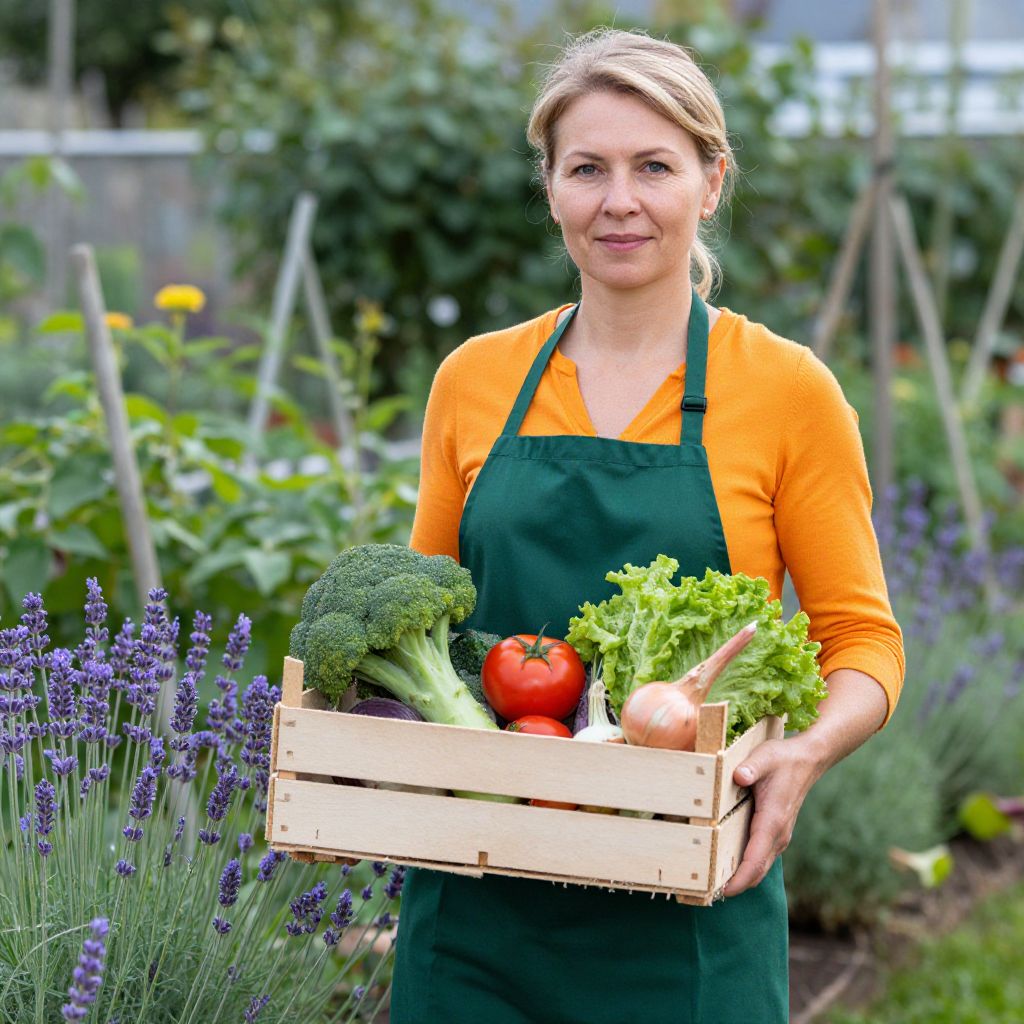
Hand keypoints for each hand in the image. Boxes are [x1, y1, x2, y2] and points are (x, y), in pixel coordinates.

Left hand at [721, 735, 825, 897]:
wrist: (808, 760)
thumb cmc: (783, 759)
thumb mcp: (764, 757)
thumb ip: (750, 767)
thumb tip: (738, 776)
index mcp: (772, 821)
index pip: (755, 859)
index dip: (739, 878)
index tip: (722, 891)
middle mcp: (777, 835)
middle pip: (757, 871)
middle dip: (736, 885)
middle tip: (707, 893)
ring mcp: (778, 836)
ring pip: (759, 866)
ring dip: (740, 877)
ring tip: (712, 884)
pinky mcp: (776, 833)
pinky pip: (760, 857)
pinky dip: (746, 866)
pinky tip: (726, 864)